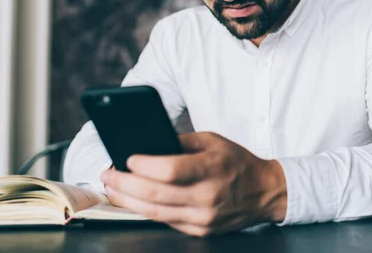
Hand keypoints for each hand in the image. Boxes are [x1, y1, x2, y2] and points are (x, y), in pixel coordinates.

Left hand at [100, 132, 286, 236]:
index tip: (127, 158)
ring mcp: (203, 218)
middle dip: (124, 184)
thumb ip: (181, 141)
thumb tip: (149, 144)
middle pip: (154, 194)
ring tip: (112, 189)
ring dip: (127, 201)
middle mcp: (207, 196)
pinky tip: (133, 201)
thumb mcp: (213, 140)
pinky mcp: (200, 231)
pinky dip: (145, 210)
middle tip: (107, 174)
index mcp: (212, 168)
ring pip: (154, 212)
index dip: (143, 165)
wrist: (264, 192)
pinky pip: (165, 221)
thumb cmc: (237, 162)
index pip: (169, 170)